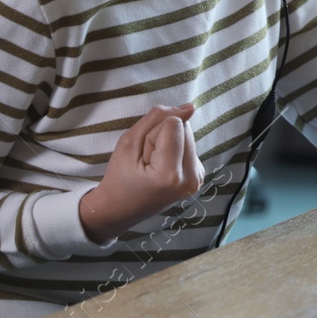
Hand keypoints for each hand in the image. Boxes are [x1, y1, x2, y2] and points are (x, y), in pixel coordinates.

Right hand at [79, 104, 205, 243]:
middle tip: (146, 159)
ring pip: (188, 134)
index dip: (153, 133)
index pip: (174, 124)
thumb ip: (157, 119)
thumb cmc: (119, 177)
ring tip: (153, 164)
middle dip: (163, 135)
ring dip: (170, 142)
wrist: (119, 210)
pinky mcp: (198, 178)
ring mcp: (196, 181)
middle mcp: (190, 179)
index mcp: (170, 175)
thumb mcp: (128, 142)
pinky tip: (161, 168)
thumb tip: (190, 107)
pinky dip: (175, 150)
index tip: (142, 154)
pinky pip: (189, 146)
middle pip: (185, 128)